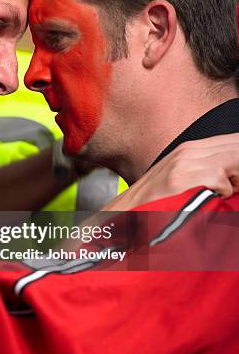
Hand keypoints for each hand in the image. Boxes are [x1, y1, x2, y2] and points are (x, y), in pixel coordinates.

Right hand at [103, 134, 238, 210]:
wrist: (125, 214)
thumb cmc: (156, 203)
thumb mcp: (183, 179)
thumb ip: (208, 171)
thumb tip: (235, 177)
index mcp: (191, 149)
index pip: (233, 140)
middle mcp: (187, 151)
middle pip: (236, 145)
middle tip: (237, 186)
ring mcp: (181, 163)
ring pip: (233, 156)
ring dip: (238, 178)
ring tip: (230, 192)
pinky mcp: (177, 179)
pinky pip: (217, 177)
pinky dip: (224, 190)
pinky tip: (214, 198)